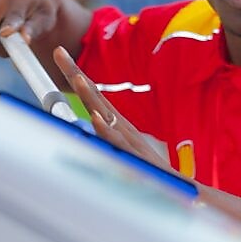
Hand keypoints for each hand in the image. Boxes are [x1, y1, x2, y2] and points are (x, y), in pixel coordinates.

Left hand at [51, 47, 173, 170]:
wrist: (181, 189)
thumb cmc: (150, 173)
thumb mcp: (121, 153)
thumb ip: (103, 143)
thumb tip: (81, 134)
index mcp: (117, 125)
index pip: (93, 96)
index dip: (76, 75)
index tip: (60, 53)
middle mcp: (122, 127)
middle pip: (95, 97)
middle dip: (75, 74)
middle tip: (59, 52)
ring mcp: (128, 140)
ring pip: (105, 114)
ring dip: (90, 95)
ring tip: (77, 78)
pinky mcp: (134, 156)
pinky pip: (118, 142)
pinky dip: (107, 129)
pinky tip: (97, 118)